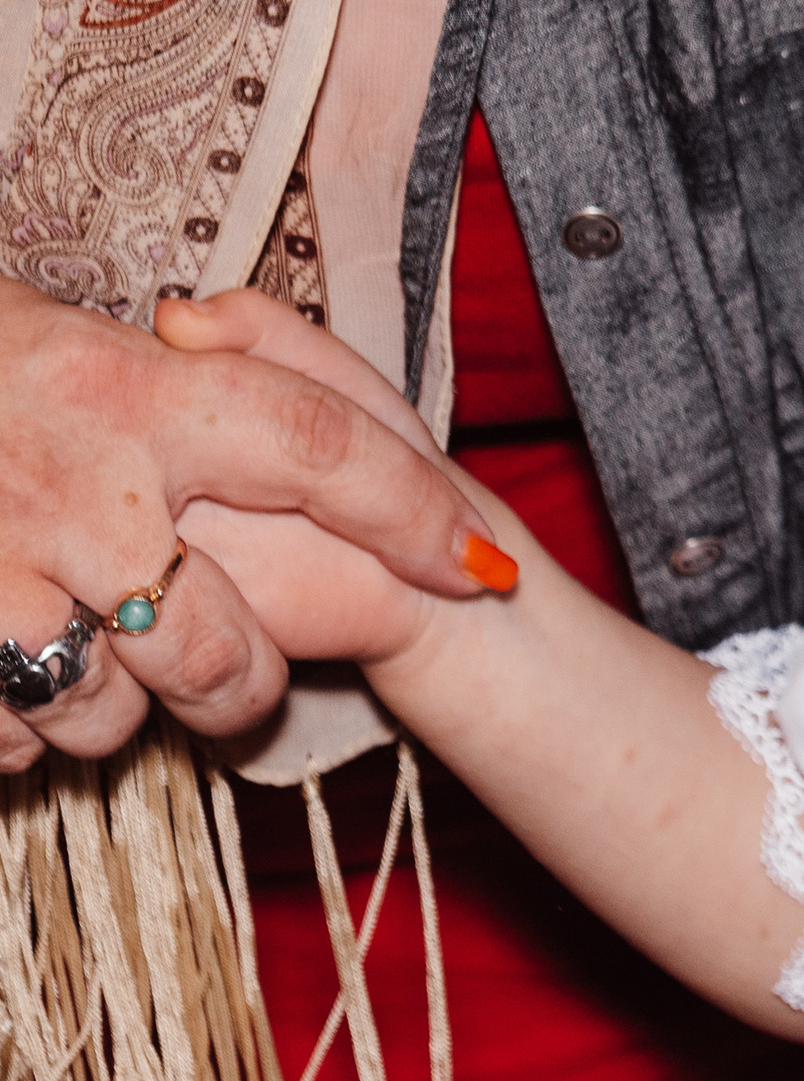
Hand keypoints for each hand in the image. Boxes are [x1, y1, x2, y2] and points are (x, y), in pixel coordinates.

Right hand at [0, 273, 496, 770]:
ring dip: (116, 707)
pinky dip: (20, 729)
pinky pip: (12, 742)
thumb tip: (330, 432)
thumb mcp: (97, 338)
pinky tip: (7, 666)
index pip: (326, 449)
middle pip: (222, 645)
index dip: (413, 513)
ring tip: (83, 647)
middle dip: (243, 686)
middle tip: (242, 679)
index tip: (479, 569)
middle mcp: (80, 483)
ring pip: (116, 714)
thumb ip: (217, 370)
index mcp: (138, 387)